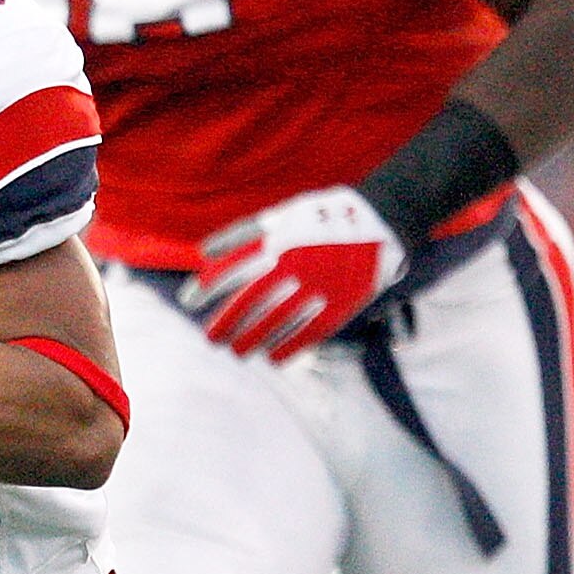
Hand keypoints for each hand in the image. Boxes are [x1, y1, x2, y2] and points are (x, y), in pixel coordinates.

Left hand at [186, 186, 405, 360]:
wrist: (386, 215)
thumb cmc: (322, 216)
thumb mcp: (283, 215)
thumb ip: (244, 234)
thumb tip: (204, 254)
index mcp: (278, 239)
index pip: (231, 268)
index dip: (205, 288)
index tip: (187, 303)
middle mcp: (297, 262)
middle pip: (251, 301)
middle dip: (227, 324)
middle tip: (212, 341)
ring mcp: (322, 283)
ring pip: (277, 320)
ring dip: (253, 340)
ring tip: (239, 352)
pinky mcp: (344, 301)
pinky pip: (311, 332)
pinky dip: (290, 348)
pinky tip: (273, 358)